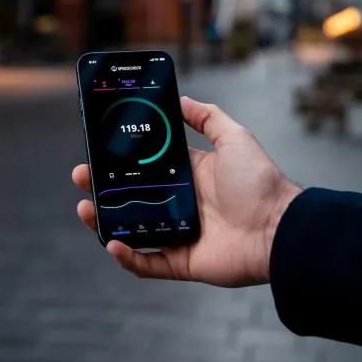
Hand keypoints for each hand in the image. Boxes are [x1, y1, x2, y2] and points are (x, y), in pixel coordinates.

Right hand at [72, 97, 300, 286]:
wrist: (280, 228)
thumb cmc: (259, 182)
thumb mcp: (234, 137)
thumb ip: (207, 116)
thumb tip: (181, 98)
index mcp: (187, 175)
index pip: (145, 166)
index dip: (121, 160)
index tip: (99, 150)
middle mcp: (179, 203)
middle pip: (131, 197)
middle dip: (103, 188)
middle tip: (81, 177)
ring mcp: (178, 232)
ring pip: (132, 228)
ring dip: (105, 221)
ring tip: (87, 208)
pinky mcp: (182, 260)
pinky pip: (148, 262)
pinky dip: (128, 257)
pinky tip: (113, 243)